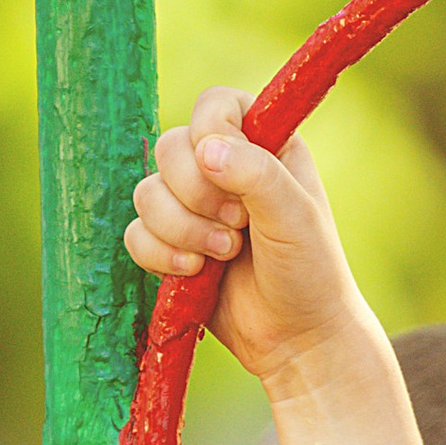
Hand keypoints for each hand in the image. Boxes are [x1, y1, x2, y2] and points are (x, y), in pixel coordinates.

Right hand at [125, 90, 371, 390]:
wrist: (298, 338)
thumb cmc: (309, 271)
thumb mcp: (294, 215)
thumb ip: (256, 173)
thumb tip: (205, 148)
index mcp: (261, 143)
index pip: (213, 105)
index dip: (211, 135)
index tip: (234, 177)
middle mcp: (223, 167)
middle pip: (169, 148)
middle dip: (197, 196)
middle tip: (239, 226)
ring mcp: (192, 207)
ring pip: (146, 194)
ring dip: (182, 230)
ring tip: (224, 255)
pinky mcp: (170, 245)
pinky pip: (136, 235)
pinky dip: (161, 255)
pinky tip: (196, 274)